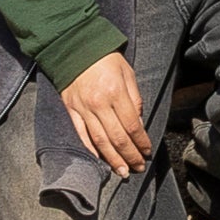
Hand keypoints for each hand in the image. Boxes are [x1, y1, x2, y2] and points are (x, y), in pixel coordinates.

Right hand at [60, 50, 150, 178]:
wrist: (76, 47)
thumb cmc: (106, 59)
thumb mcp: (127, 72)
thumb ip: (134, 98)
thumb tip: (138, 122)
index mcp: (116, 92)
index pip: (131, 125)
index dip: (141, 141)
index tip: (147, 151)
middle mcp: (99, 104)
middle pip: (116, 137)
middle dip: (129, 155)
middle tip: (138, 167)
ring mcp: (83, 109)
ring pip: (99, 141)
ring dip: (112, 159)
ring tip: (123, 172)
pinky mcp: (71, 110)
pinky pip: (81, 134)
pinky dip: (91, 149)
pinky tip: (99, 159)